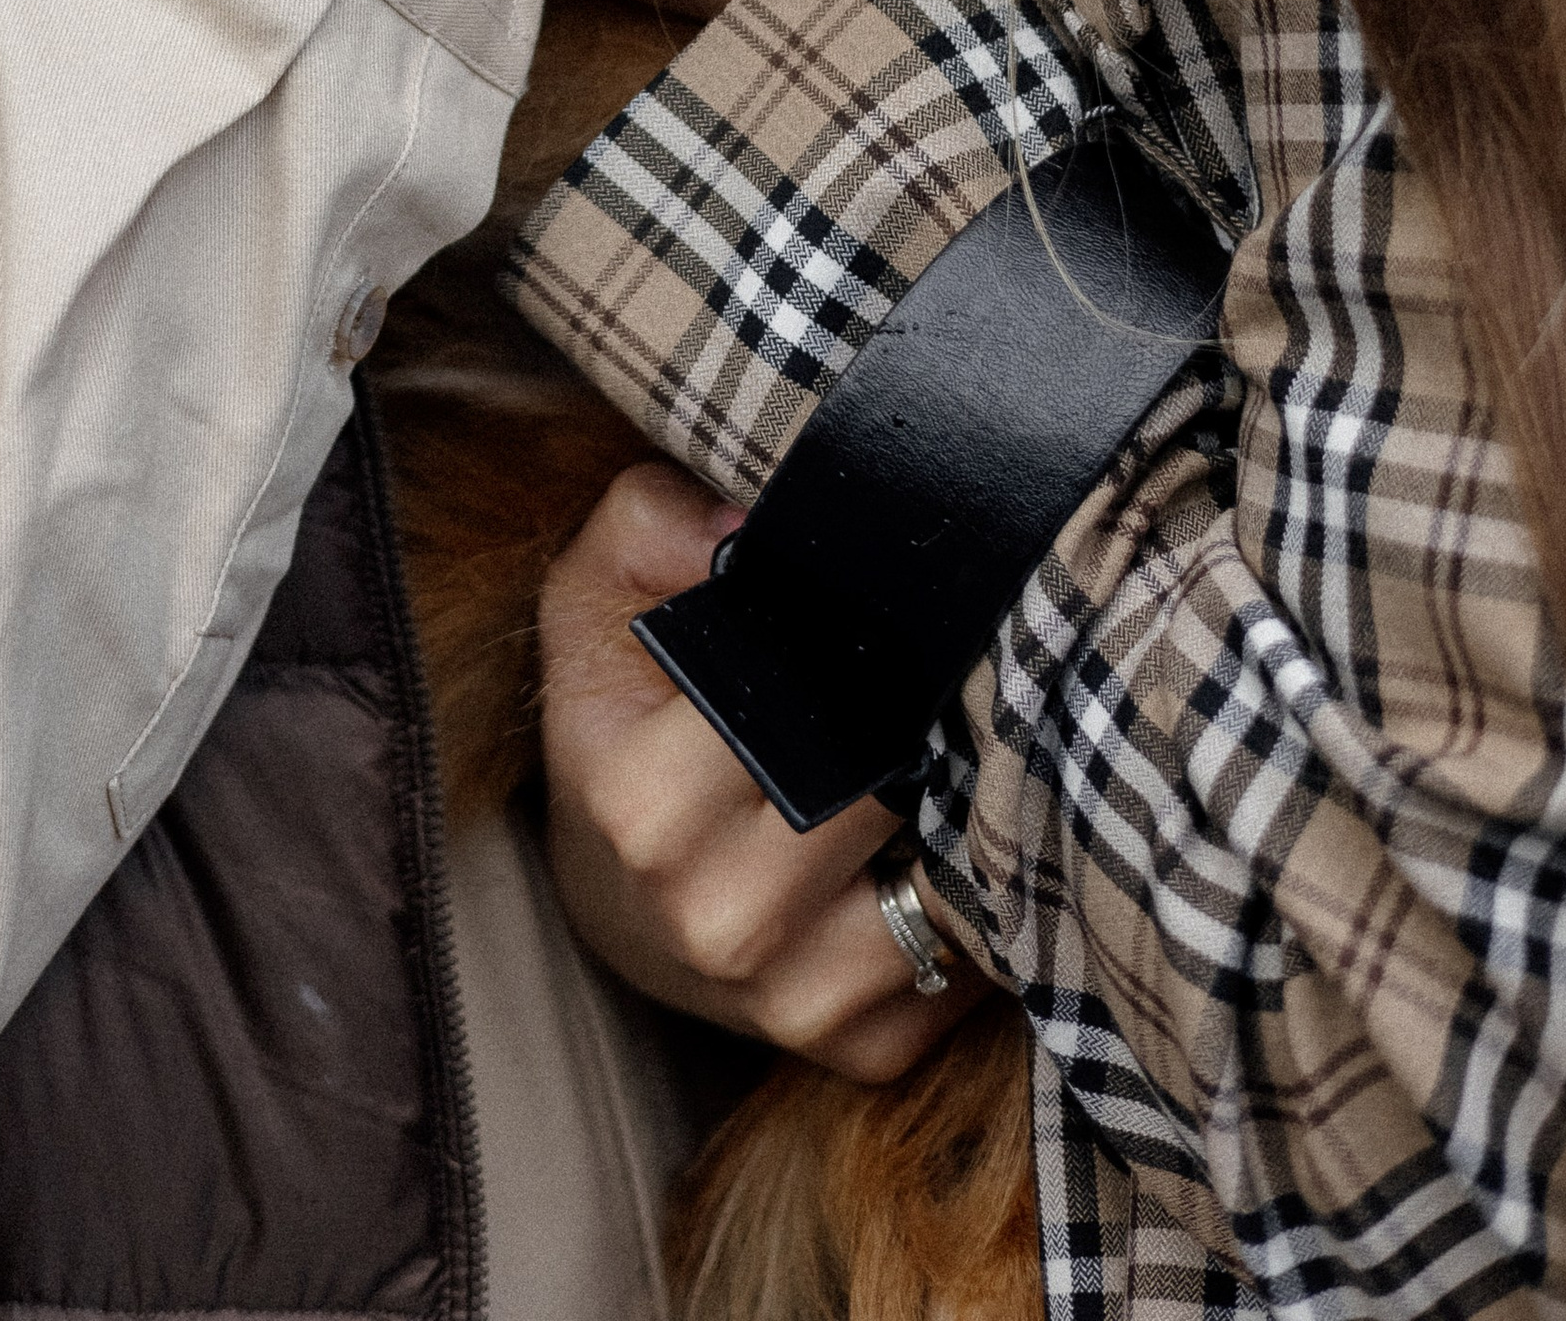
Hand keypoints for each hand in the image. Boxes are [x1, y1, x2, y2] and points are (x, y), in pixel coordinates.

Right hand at [540, 465, 982, 1079]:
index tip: (888, 608)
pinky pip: (965, 968)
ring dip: (961, 817)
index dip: (863, 646)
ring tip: (943, 755)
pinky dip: (970, 904)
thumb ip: (652, 522)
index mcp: (646, 803)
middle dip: (927, 722)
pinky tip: (936, 846)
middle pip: (885, 787)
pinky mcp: (859, 1048)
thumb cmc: (615, 725)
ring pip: (942, 884)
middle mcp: (714, 917)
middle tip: (943, 668)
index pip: (804, 706)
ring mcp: (788, 998)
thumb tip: (754, 518)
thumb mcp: (596, 599)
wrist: (611, 896)